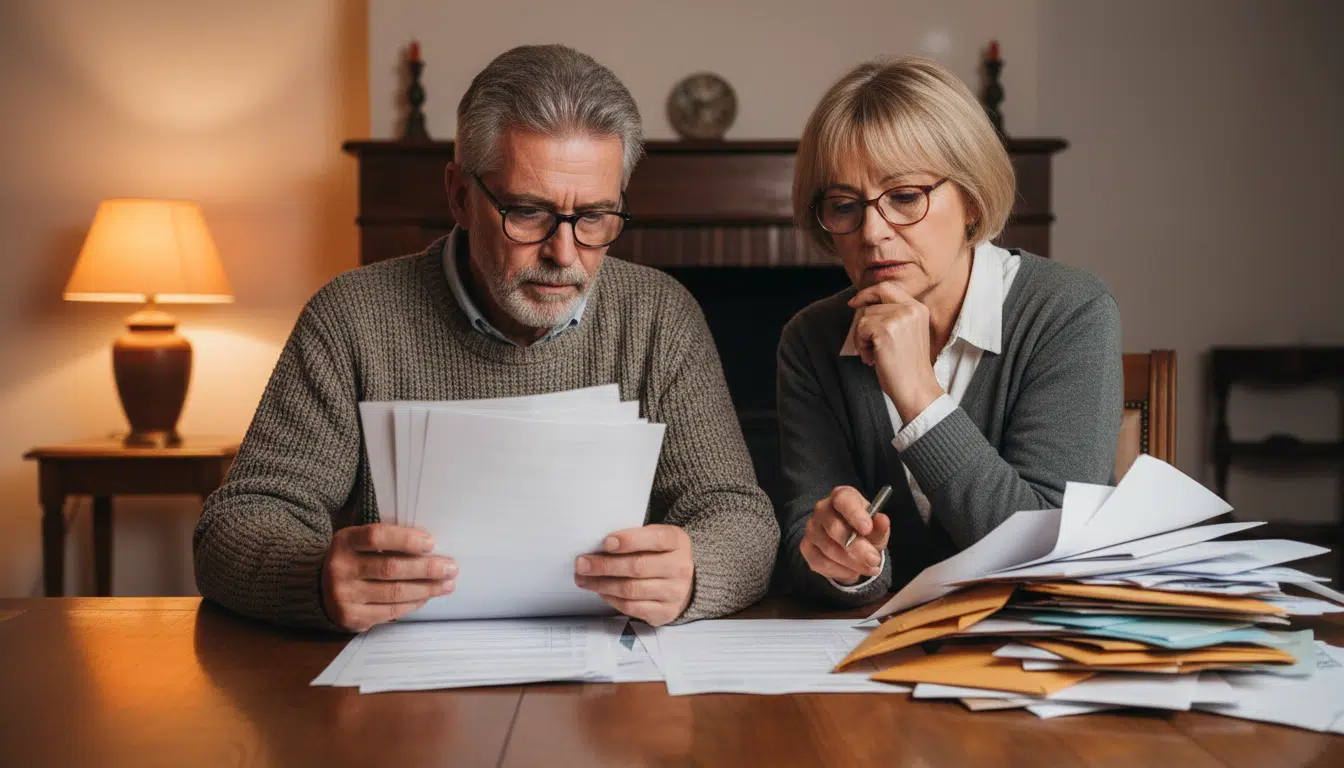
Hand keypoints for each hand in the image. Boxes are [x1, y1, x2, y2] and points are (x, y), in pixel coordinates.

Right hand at [321, 523, 456, 631]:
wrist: (319, 587)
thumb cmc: (353, 559)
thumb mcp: (360, 542)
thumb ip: (387, 541)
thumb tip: (431, 548)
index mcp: (344, 541)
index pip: (377, 536)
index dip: (406, 539)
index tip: (431, 543)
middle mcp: (340, 568)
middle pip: (391, 568)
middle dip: (427, 568)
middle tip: (451, 568)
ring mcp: (344, 595)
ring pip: (394, 592)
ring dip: (426, 589)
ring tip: (446, 584)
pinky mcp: (351, 617)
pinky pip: (390, 611)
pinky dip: (413, 604)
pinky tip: (426, 597)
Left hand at [574, 525, 693, 626]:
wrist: (684, 582)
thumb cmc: (660, 555)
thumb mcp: (654, 538)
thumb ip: (633, 538)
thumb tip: (597, 547)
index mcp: (677, 542)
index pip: (655, 539)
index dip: (629, 541)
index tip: (606, 542)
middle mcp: (680, 567)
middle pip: (637, 567)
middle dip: (604, 566)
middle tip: (581, 564)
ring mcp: (674, 592)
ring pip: (631, 589)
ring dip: (602, 584)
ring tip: (584, 579)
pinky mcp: (665, 612)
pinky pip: (632, 607)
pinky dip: (611, 599)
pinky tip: (601, 591)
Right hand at [800, 486, 890, 585]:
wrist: (850, 545)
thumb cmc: (864, 531)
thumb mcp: (877, 529)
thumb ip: (880, 526)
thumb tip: (882, 519)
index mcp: (842, 497)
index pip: (843, 500)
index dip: (854, 514)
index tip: (867, 529)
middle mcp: (822, 509)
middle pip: (834, 528)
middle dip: (857, 547)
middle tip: (874, 560)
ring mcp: (811, 528)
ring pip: (828, 549)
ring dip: (851, 563)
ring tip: (869, 568)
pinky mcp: (806, 547)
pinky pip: (820, 562)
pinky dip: (840, 571)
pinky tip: (852, 572)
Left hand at [848, 282, 943, 421]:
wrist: (916, 388)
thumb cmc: (908, 366)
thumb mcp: (906, 333)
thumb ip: (892, 316)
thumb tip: (862, 306)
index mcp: (918, 308)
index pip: (887, 287)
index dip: (868, 293)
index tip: (854, 303)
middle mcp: (911, 309)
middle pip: (872, 303)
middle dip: (863, 323)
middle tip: (865, 342)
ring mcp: (899, 317)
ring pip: (864, 317)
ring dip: (862, 338)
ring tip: (873, 354)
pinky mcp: (886, 329)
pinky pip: (861, 329)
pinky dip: (861, 345)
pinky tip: (872, 358)